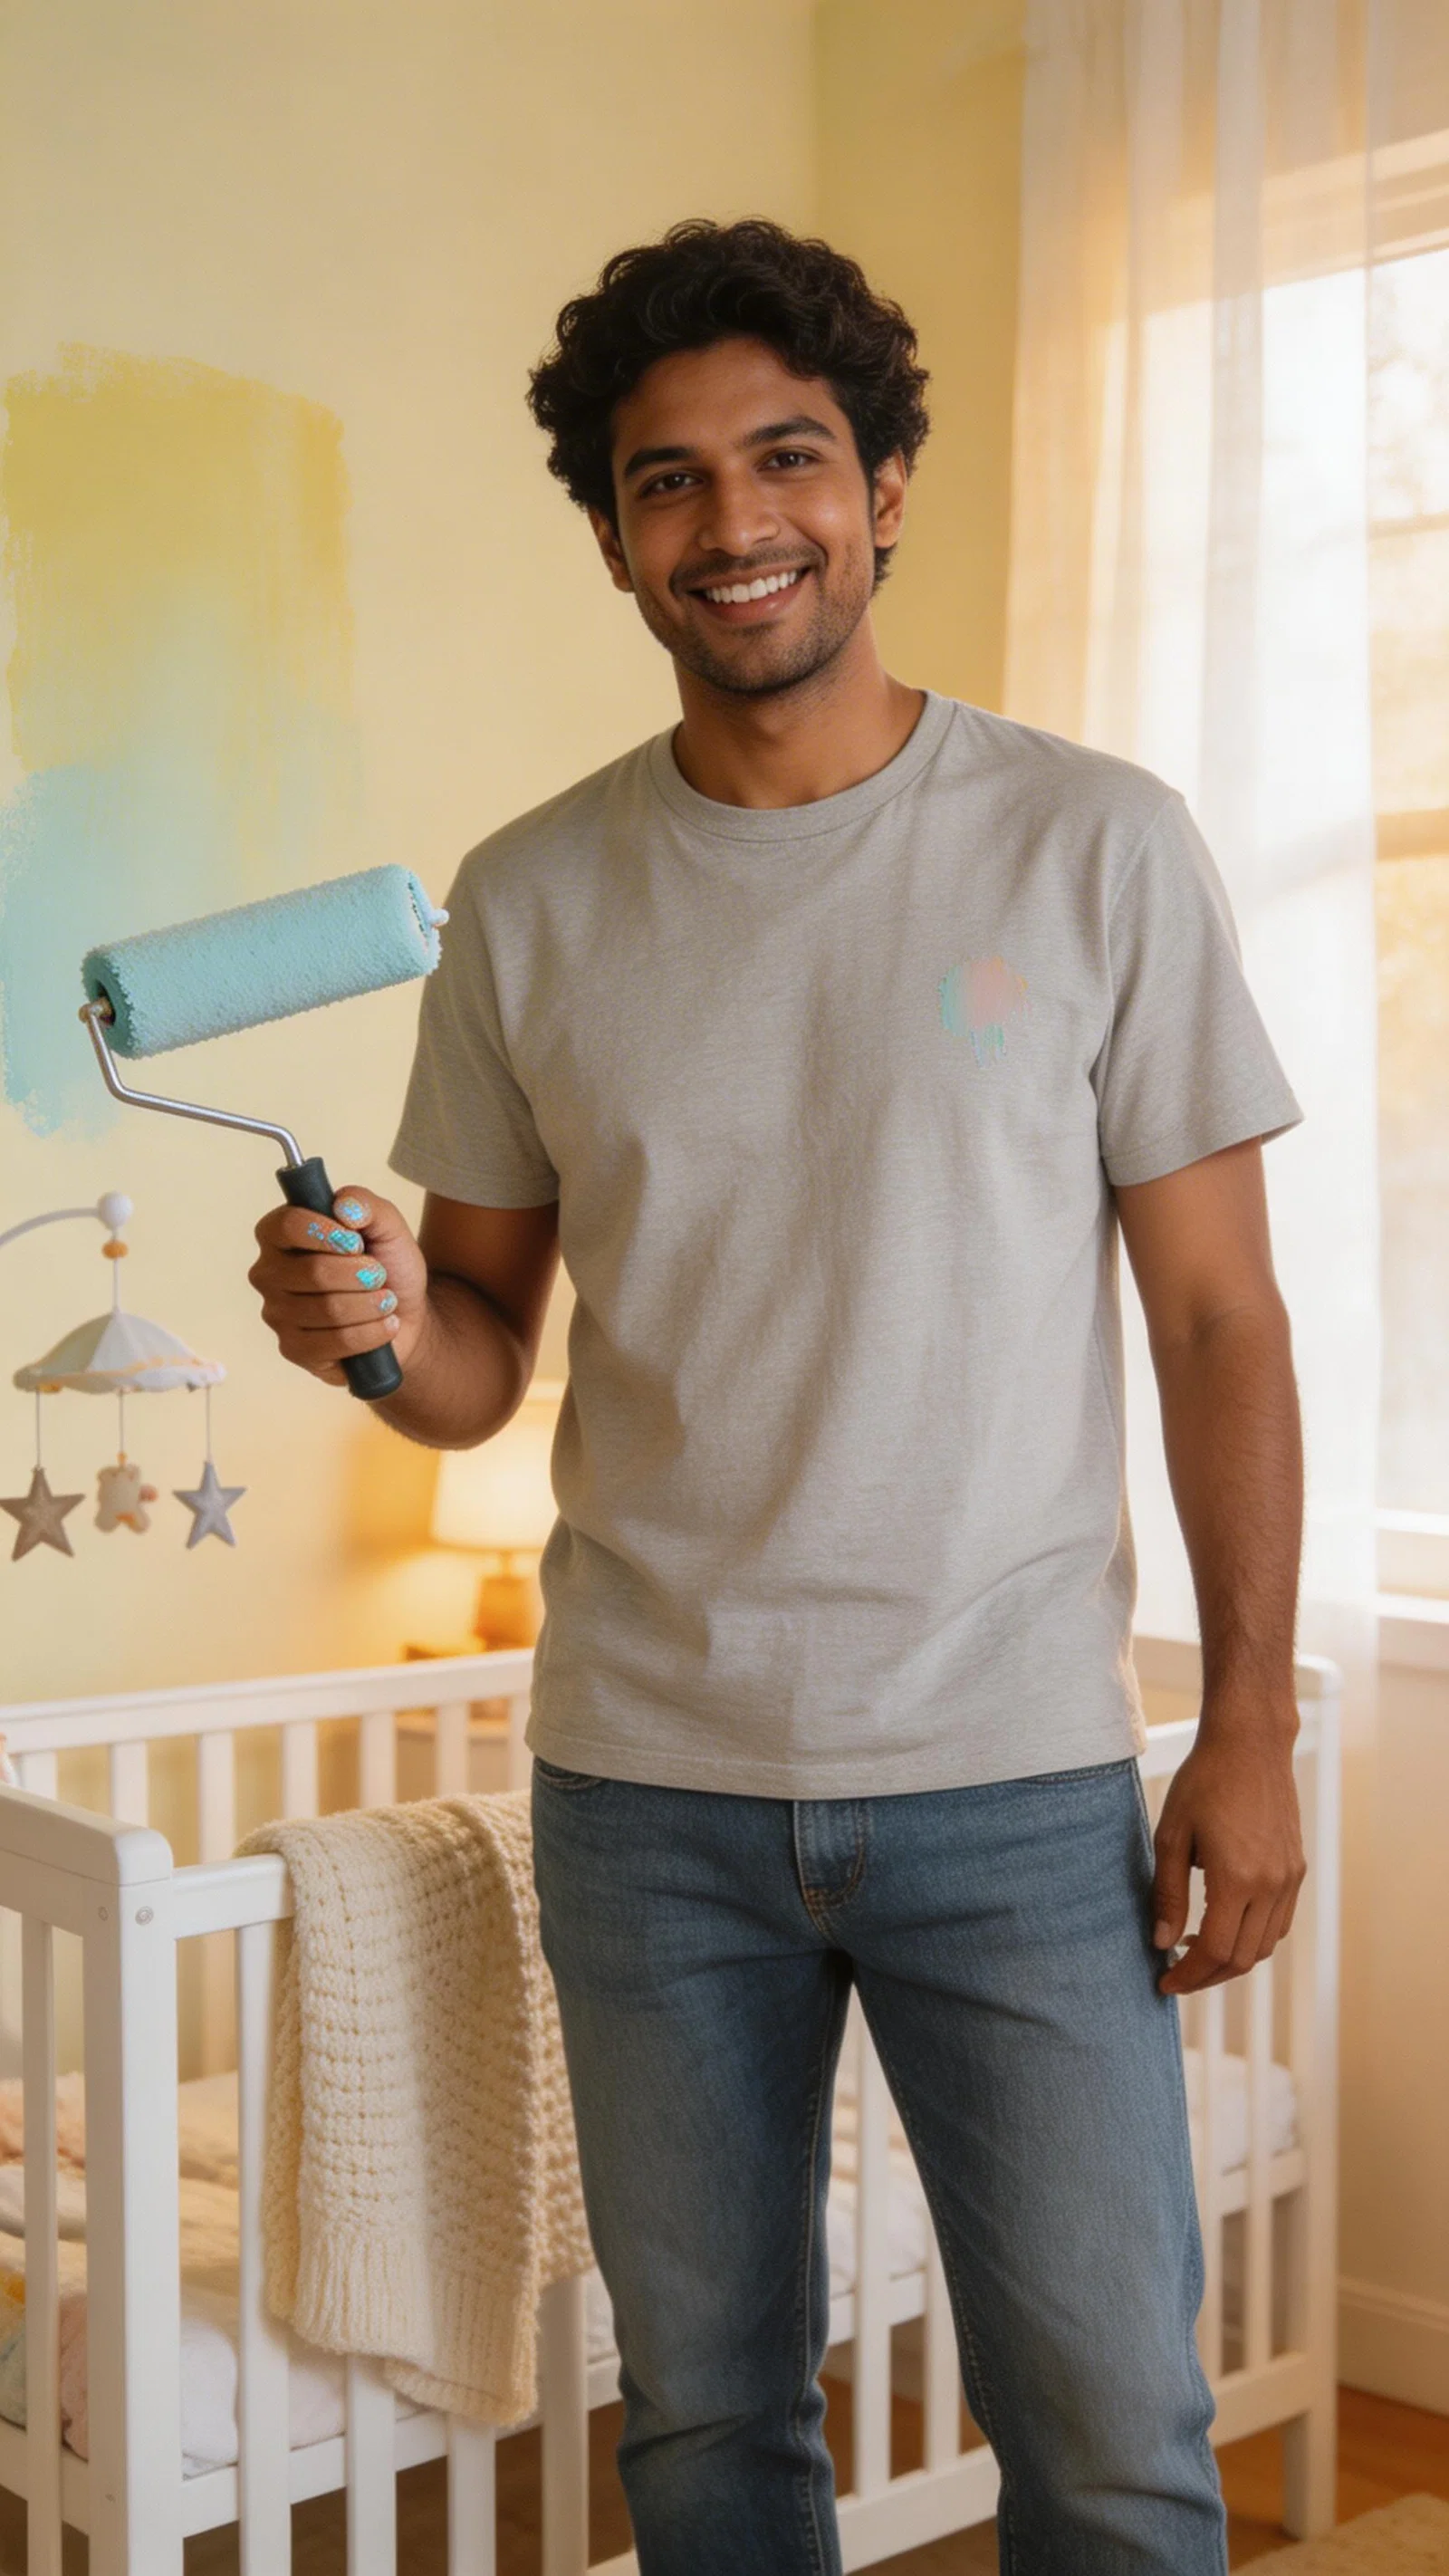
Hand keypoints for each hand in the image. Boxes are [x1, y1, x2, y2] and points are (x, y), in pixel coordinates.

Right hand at [248, 1187, 428, 1387]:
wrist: (403, 1315)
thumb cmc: (386, 1266)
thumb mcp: (387, 1226)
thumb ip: (366, 1204)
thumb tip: (343, 1205)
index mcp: (279, 1235)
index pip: (286, 1225)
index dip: (327, 1233)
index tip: (356, 1242)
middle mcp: (269, 1273)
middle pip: (313, 1271)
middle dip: (362, 1274)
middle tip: (379, 1275)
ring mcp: (276, 1313)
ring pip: (328, 1309)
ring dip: (371, 1304)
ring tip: (386, 1300)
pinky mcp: (293, 1349)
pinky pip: (335, 1342)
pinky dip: (371, 1332)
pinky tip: (385, 1325)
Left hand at [1150, 1706, 1305, 1996]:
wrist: (1250, 1744)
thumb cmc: (1204, 1782)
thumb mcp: (1171, 1836)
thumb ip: (1166, 1894)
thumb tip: (1162, 1943)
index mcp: (1237, 1878)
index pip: (1215, 1951)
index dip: (1189, 1975)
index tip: (1165, 1984)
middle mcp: (1272, 1885)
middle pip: (1243, 1958)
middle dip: (1208, 1975)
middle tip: (1177, 1976)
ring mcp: (1289, 1878)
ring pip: (1265, 1945)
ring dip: (1232, 1959)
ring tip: (1195, 1949)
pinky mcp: (1297, 1869)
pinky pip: (1279, 1922)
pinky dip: (1253, 1937)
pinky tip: (1225, 1924)